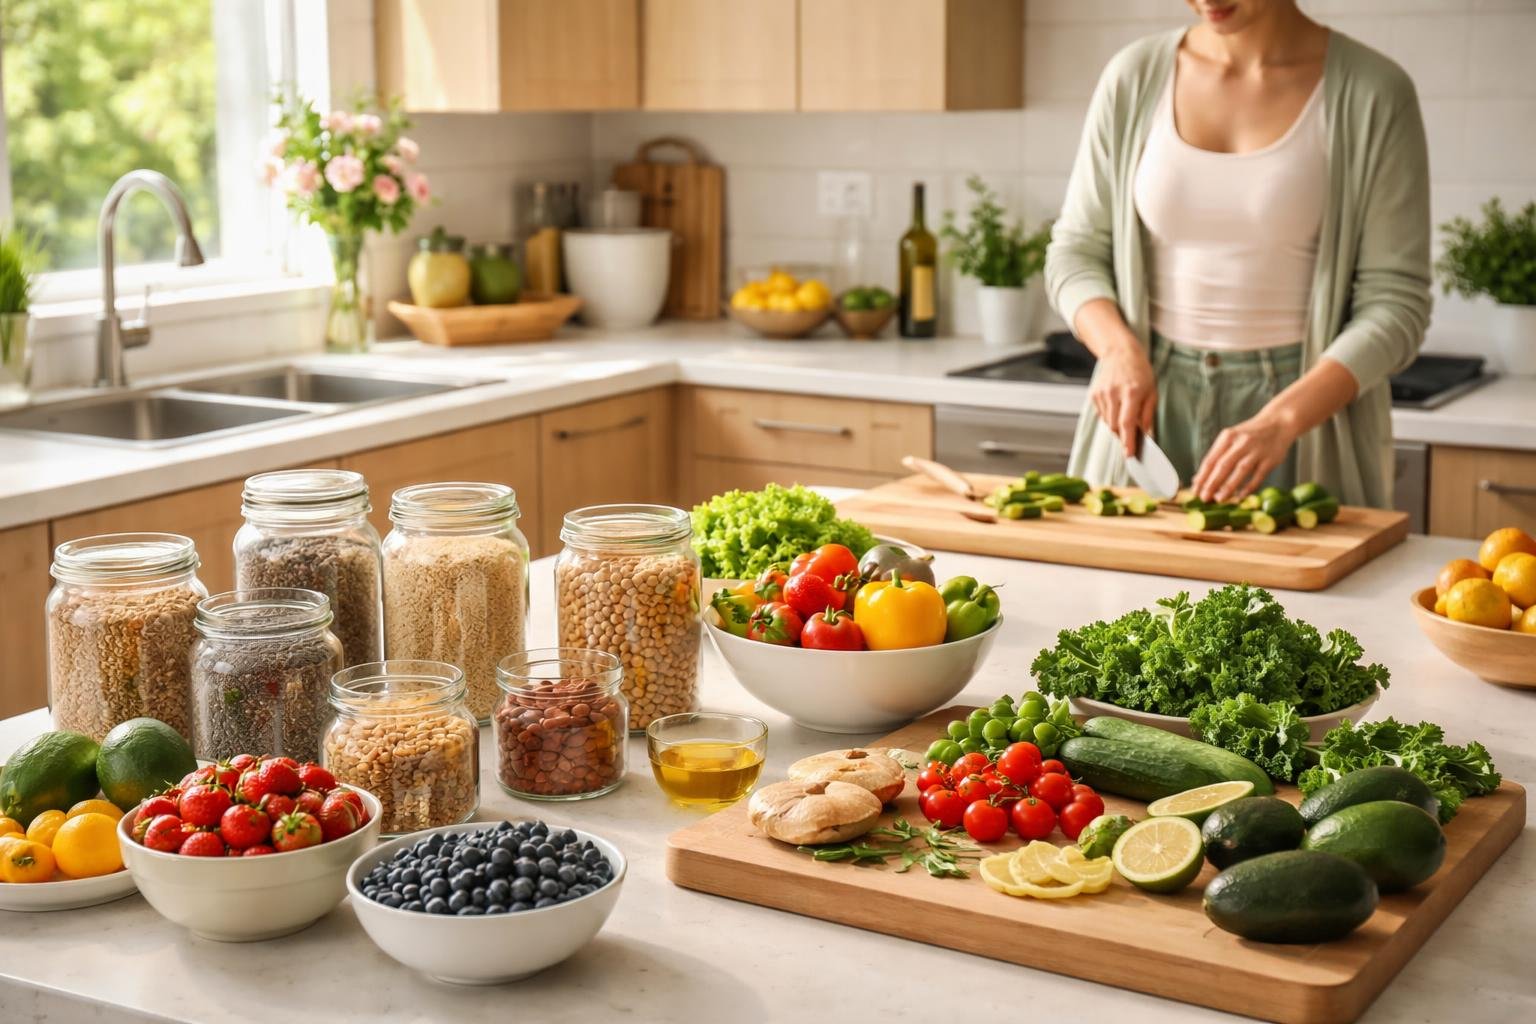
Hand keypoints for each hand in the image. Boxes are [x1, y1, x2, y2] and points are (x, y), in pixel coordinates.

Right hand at [1089, 341, 1156, 459]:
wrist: (1120, 352)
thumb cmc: (1140, 372)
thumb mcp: (1151, 392)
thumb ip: (1147, 416)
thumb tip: (1146, 437)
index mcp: (1132, 392)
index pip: (1127, 423)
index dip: (1128, 441)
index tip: (1129, 454)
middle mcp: (1114, 393)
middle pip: (1115, 426)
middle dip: (1123, 436)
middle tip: (1131, 440)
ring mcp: (1101, 393)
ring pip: (1107, 422)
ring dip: (1116, 427)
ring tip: (1125, 417)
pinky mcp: (1094, 394)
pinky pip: (1101, 415)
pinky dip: (1109, 417)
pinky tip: (1116, 408)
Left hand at [1192, 411, 1298, 502]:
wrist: (1279, 422)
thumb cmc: (1250, 434)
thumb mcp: (1231, 438)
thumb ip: (1216, 456)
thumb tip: (1198, 479)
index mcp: (1228, 437)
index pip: (1211, 459)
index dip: (1202, 476)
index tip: (1194, 490)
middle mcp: (1241, 442)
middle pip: (1223, 465)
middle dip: (1212, 483)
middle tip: (1203, 497)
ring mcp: (1257, 451)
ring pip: (1241, 470)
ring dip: (1229, 486)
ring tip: (1219, 499)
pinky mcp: (1271, 459)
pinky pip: (1258, 476)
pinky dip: (1249, 487)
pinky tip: (1240, 497)